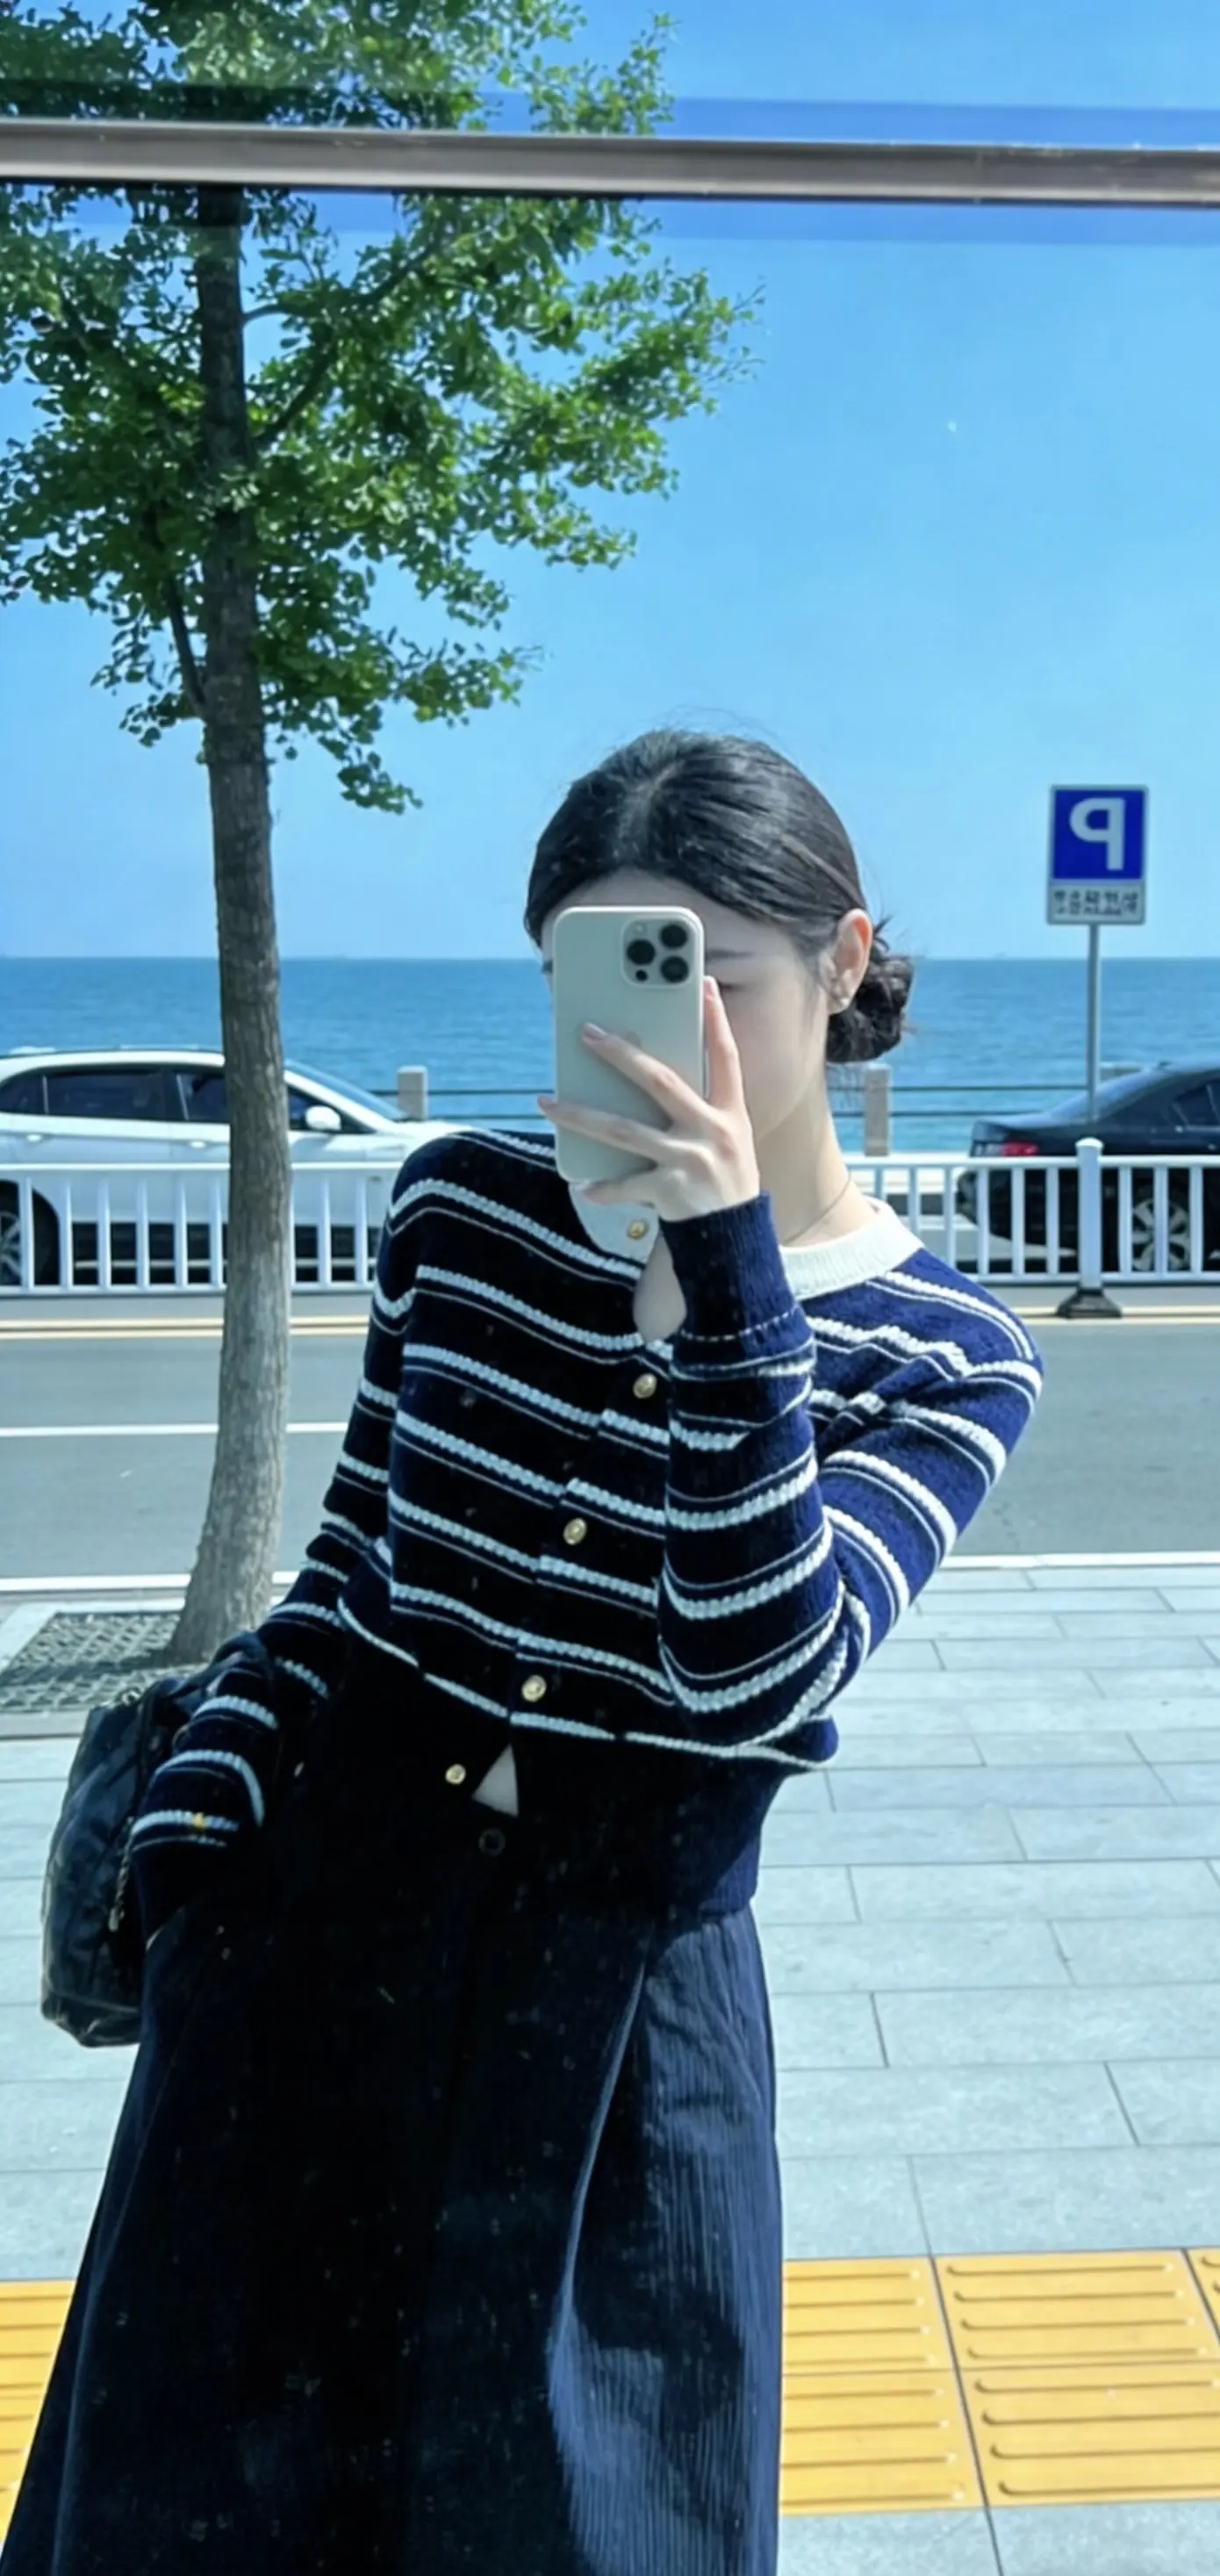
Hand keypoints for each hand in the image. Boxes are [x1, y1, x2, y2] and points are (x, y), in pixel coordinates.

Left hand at [536, 976, 761, 1222]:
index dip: (716, 1020)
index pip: (725, 1057)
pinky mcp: (671, 1192)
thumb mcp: (727, 1137)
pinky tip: (583, 1186)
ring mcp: (690, 1161)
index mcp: (730, 1113)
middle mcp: (711, 1131)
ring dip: (580, 1115)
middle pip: (660, 1081)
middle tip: (588, 1032)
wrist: (734, 1239)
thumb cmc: (723, 1179)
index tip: (703, 983)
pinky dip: (603, 1187)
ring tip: (546, 1103)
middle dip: (621, 1054)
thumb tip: (644, 1071)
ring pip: (623, 1130)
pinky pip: (625, 1185)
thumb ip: (698, 1106)